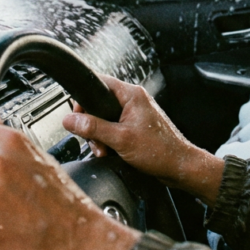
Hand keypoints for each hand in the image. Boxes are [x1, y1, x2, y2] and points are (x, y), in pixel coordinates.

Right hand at [62, 75, 224, 205]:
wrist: (178, 166)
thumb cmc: (160, 150)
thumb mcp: (120, 139)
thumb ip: (93, 128)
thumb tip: (70, 120)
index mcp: (131, 95)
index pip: (99, 83)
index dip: (84, 99)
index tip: (78, 116)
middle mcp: (133, 101)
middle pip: (98, 104)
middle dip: (92, 125)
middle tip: (96, 141)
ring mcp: (134, 114)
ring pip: (104, 119)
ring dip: (100, 137)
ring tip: (105, 150)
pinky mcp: (135, 127)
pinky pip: (113, 129)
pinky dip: (109, 141)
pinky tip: (111, 152)